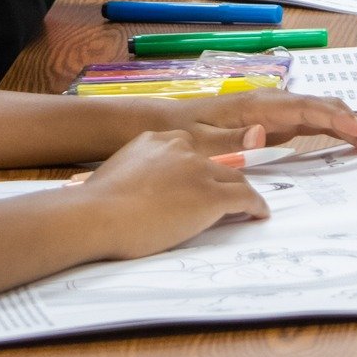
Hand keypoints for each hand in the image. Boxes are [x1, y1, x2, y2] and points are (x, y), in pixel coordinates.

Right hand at [79, 130, 267, 259]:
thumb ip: (135, 175)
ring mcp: (198, 170)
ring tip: (248, 205)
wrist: (98, 215)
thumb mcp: (117, 174)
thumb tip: (135, 193)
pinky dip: (256, 206)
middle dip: (220, 179)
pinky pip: (245, 198)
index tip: (197, 182)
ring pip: (233, 178)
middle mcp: (179, 148)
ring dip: (241, 192)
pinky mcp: (211, 195)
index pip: (187, 151)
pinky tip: (259, 213)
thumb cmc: (96, 204)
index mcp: (153, 140)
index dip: (196, 168)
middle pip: (214, 162)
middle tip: (222, 196)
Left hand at [166, 88, 356, 164]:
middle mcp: (271, 104)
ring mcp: (275, 112)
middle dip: (354, 126)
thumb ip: (233, 140)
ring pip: (322, 115)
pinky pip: (311, 125)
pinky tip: (349, 147)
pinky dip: (334, 133)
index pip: (306, 108)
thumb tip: (264, 134)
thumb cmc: (185, 132)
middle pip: (323, 108)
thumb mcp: (202, 142)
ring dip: (350, 130)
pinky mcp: (275, 123)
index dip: (337, 118)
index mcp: (257, 105)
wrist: (167, 124)